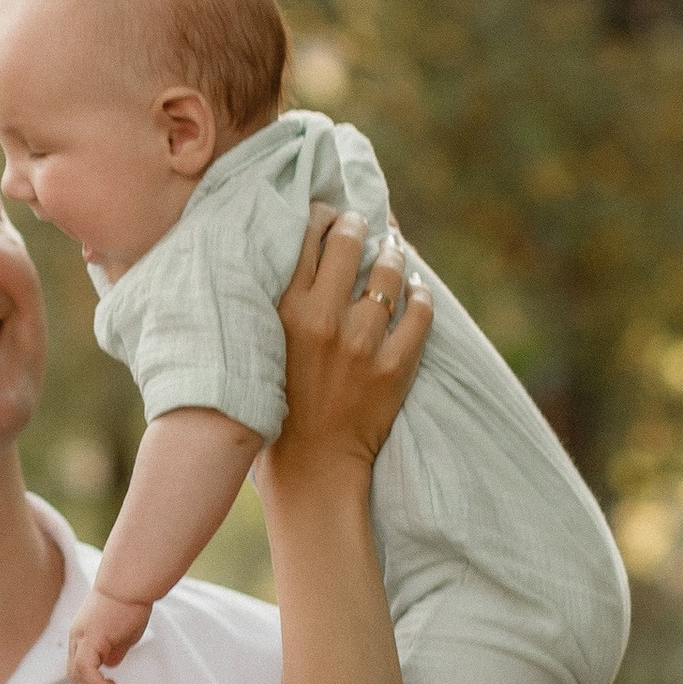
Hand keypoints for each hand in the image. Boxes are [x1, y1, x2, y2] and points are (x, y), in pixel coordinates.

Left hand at [65, 586, 152, 683]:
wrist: (131, 582)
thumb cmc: (131, 603)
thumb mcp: (123, 635)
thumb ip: (114, 650)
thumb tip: (110, 666)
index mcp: (84, 639)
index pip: (82, 672)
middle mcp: (78, 639)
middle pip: (77, 678)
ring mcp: (81, 638)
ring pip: (79, 677)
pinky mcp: (89, 637)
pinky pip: (87, 668)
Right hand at [269, 208, 428, 484]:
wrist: (312, 466)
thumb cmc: (277, 406)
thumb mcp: (261, 347)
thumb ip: (277, 305)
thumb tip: (297, 259)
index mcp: (284, 312)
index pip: (308, 238)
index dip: (323, 218)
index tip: (329, 216)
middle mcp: (323, 320)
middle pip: (350, 243)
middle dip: (358, 227)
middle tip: (362, 226)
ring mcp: (362, 343)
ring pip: (389, 273)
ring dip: (393, 256)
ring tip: (392, 252)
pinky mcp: (394, 366)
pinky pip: (420, 312)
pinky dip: (420, 295)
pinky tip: (416, 290)